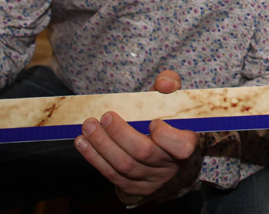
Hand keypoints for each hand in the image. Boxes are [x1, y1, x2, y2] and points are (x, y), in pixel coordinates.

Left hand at [75, 70, 201, 201]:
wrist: (161, 151)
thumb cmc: (167, 119)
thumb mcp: (172, 100)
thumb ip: (170, 85)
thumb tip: (164, 83)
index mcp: (185, 143)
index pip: (182, 146)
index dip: (166, 136)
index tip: (152, 121)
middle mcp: (169, 165)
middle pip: (144, 153)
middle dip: (120, 134)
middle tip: (105, 116)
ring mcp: (150, 179)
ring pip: (123, 165)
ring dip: (102, 145)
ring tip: (88, 126)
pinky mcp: (132, 187)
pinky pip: (110, 175)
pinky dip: (94, 157)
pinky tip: (83, 142)